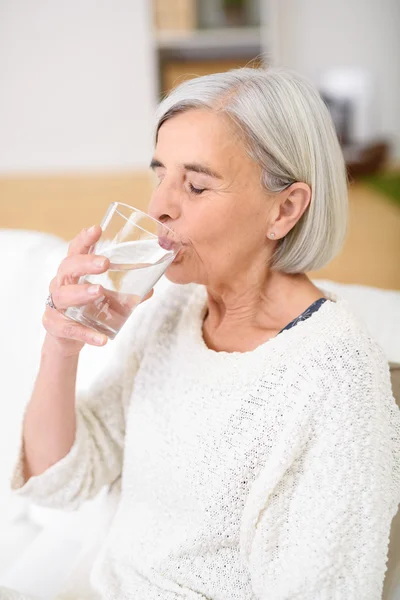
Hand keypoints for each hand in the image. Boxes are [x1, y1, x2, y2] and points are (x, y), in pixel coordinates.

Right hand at [42, 226, 153, 356]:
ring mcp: (55, 305)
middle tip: (105, 263)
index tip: (97, 228)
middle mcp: (60, 284)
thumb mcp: (108, 300)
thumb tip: (151, 288)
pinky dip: (86, 334)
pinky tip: (102, 339)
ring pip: (63, 296)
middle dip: (85, 263)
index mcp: (73, 272)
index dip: (84, 239)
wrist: (66, 339)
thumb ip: (126, 294)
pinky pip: (70, 329)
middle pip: (67, 268)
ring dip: (81, 293)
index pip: (75, 250)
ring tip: (99, 291)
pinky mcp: (55, 327)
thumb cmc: (86, 310)